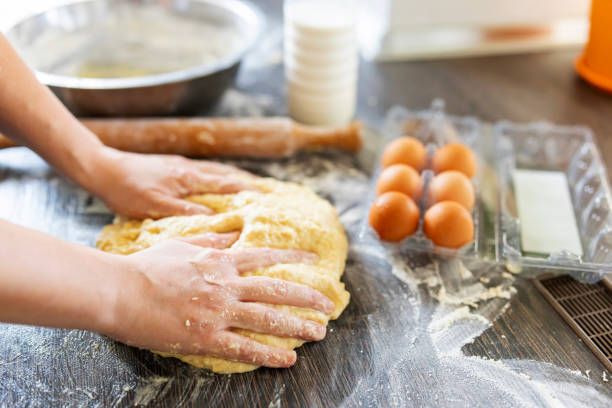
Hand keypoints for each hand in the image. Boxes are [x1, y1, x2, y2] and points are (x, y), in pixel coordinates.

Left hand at [87, 147, 256, 218]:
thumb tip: (215, 220)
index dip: (248, 191)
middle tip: (268, 190)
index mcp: (188, 178)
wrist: (102, 168)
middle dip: (248, 181)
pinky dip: (219, 178)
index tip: (267, 198)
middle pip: (227, 174)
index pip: (226, 184)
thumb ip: (185, 212)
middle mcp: (189, 168)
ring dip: (235, 178)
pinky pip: (205, 172)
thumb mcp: (155, 206)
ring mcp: (181, 166)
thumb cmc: (126, 189)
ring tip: (251, 185)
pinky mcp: (172, 167)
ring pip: (216, 171)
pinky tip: (217, 184)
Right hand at [108, 232, 333, 367]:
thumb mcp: (180, 245)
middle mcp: (226, 284)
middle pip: (277, 289)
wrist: (119, 291)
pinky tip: (289, 359)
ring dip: (299, 326)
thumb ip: (210, 243)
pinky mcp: (207, 337)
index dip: (293, 256)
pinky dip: (270, 354)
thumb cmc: (146, 267)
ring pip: (269, 318)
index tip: (314, 259)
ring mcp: (219, 311)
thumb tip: (232, 237)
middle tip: (328, 304)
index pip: (265, 256)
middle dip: (307, 297)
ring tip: (320, 333)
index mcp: (220, 261)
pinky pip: (246, 347)